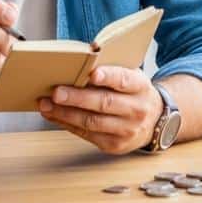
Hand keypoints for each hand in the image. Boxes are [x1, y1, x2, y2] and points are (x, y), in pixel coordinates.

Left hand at [38, 66, 163, 154]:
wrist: (155, 121)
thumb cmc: (134, 93)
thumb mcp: (132, 77)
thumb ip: (111, 69)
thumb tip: (83, 57)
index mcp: (140, 87)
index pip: (124, 80)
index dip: (108, 77)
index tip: (92, 74)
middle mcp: (136, 110)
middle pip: (104, 103)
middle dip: (77, 98)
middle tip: (56, 92)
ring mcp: (126, 130)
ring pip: (92, 122)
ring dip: (65, 113)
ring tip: (46, 104)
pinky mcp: (114, 145)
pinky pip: (86, 135)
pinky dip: (67, 124)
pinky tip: (53, 115)